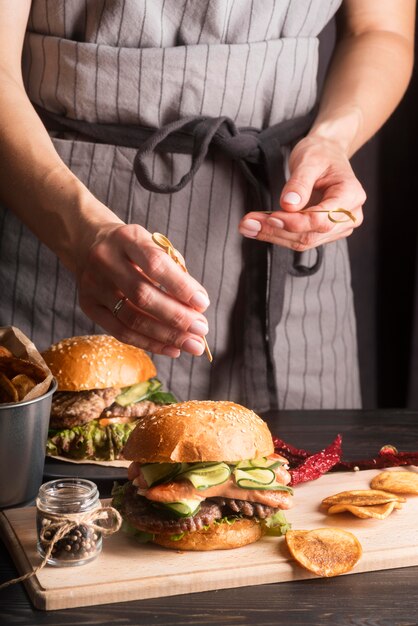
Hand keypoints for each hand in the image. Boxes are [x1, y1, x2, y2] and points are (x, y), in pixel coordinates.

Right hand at [76, 223, 209, 357]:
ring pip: (132, 318)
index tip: (203, 303)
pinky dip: (149, 343)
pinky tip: (172, 349)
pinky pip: (121, 332)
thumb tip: (196, 307)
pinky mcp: (88, 305)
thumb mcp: (153, 246)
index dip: (181, 286)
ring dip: (167, 335)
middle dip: (177, 316)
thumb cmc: (133, 249)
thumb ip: (175, 271)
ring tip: (192, 344)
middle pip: (142, 295)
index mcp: (126, 239)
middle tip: (202, 330)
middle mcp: (105, 260)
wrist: (88, 243)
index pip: (155, 264)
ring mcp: (93, 285)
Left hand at [238, 135, 365, 250]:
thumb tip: (288, 206)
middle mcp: (348, 216)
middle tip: (247, 224)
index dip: (295, 222)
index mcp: (351, 196)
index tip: (270, 217)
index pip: (322, 219)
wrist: (326, 154)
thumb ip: (299, 183)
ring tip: (246, 226)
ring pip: (302, 241)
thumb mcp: (309, 160)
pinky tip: (256, 227)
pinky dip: (276, 234)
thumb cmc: (320, 153)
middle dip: (276, 231)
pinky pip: (298, 239)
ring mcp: (337, 228)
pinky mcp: (322, 232)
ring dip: (272, 235)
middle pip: (310, 235)